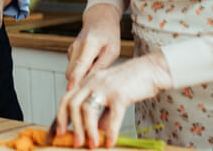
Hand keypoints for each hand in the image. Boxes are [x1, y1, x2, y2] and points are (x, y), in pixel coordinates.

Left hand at [56, 53, 171, 148]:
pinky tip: (110, 142)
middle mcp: (93, 82)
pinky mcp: (120, 94)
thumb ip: (103, 112)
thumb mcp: (111, 94)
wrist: (152, 69)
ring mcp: (106, 87)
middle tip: (75, 143)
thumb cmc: (133, 81)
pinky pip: (112, 117)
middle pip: (72, 104)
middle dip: (72, 127)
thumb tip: (96, 131)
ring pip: (87, 110)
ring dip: (88, 131)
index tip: (60, 132)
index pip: (67, 98)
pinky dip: (110, 132)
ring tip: (92, 145)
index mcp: (89, 81)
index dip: (61, 117)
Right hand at [66, 4, 121, 88]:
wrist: (100, 19)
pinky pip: (73, 67)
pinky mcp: (70, 52)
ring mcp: (72, 49)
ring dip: (80, 76)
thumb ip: (101, 66)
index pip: (80, 65)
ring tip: (95, 70)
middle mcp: (77, 47)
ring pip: (71, 71)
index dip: (75, 79)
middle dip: (78, 81)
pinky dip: (80, 70)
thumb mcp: (112, 51)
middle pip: (71, 72)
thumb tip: (92, 81)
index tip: (71, 89)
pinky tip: (92, 64)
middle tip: (93, 86)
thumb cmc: (109, 34)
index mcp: (89, 44)